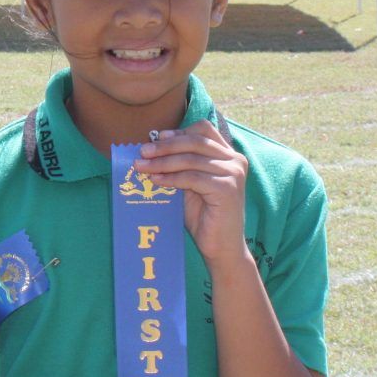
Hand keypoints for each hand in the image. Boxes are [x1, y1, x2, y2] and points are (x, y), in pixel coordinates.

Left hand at [134, 121, 249, 265]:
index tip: (156, 137)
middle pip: (195, 141)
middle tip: (142, 151)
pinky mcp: (227, 188)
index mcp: (228, 155)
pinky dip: (170, 178)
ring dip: (162, 162)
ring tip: (141, 167)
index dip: (179, 132)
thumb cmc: (203, 216)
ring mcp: (233, 173)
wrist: (221, 247)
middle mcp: (235, 160)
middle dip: (165, 145)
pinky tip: (155, 180)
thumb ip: (178, 165)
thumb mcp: (189, 184)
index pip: (204, 129)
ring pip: (190, 159)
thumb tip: (150, 148)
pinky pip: (191, 177)